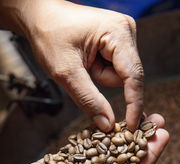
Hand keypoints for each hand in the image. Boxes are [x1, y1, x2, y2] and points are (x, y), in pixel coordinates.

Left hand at [0, 0, 143, 130]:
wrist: (40, 17)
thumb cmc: (50, 35)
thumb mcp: (66, 72)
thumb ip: (88, 99)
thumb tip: (108, 124)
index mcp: (117, 32)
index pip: (134, 76)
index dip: (134, 104)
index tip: (132, 127)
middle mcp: (126, 32)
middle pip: (126, 77)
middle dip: (103, 81)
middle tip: (82, 71)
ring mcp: (122, 37)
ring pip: (119, 76)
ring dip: (100, 77)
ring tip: (82, 63)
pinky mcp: (116, 43)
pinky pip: (114, 70)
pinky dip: (99, 72)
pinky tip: (87, 61)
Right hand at [0, 114, 168, 163]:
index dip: (149, 158)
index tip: (162, 137)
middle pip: (124, 161)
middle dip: (141, 140)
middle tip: (156, 119)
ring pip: (106, 150)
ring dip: (121, 133)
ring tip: (136, 115)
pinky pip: (82, 146)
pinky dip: (95, 133)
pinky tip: (108, 121)